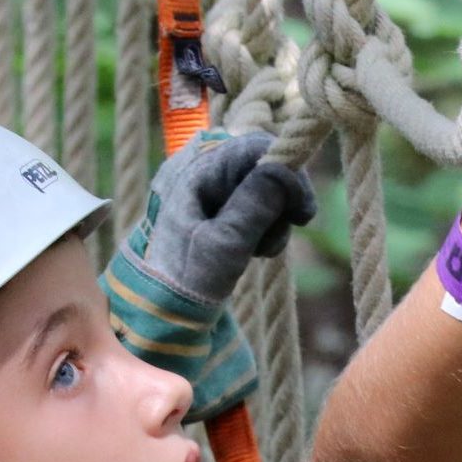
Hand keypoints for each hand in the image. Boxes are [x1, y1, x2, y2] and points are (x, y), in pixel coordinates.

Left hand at [103, 130, 315, 421]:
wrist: (158, 314)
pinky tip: (252, 250)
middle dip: (280, 202)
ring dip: (272, 219)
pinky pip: (253, 204)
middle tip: (275, 240)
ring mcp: (207, 187)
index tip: (303, 215)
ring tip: (256, 251)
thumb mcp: (223, 247)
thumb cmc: (184, 283)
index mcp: (194, 171)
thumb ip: (253, 206)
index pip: (254, 148)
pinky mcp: (216, 208)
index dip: (287, 173)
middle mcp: (199, 169)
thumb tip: (283, 168)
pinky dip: (261, 226)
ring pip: (263, 186)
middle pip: (262, 164)